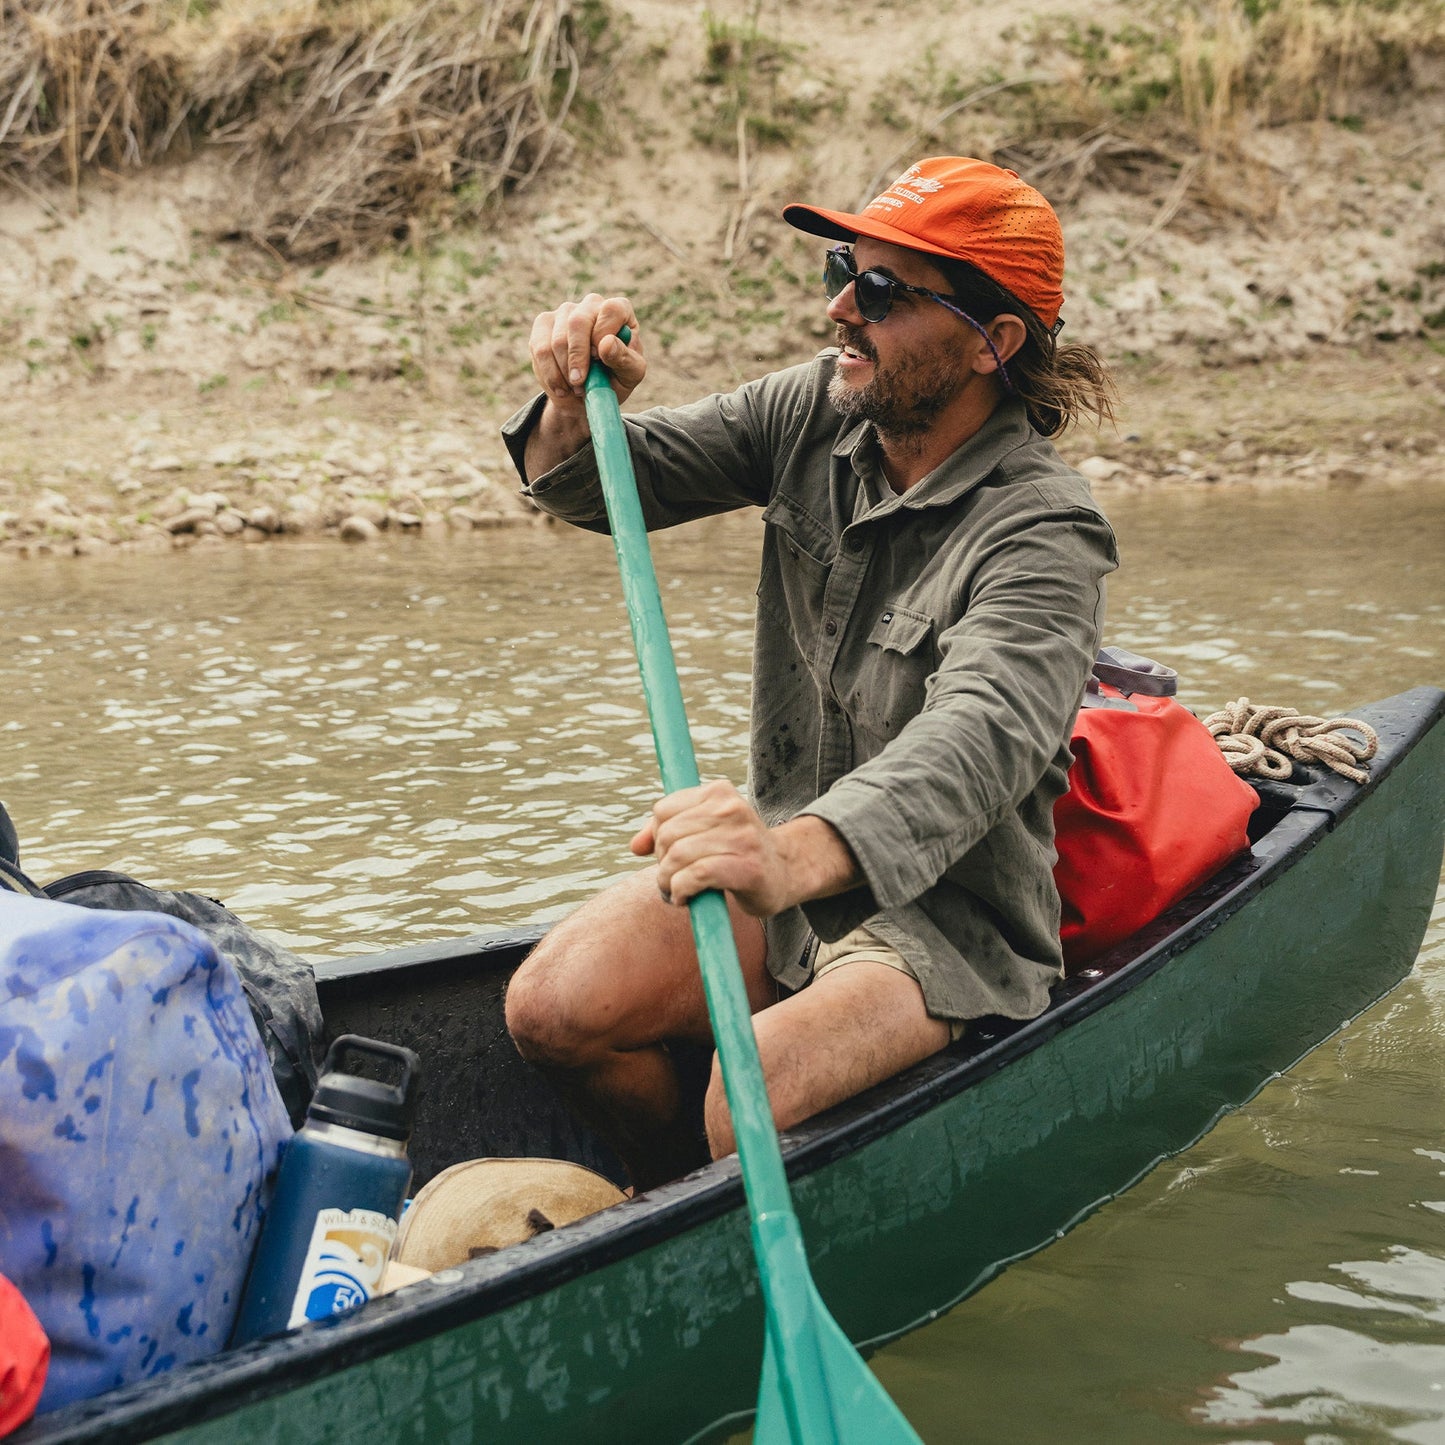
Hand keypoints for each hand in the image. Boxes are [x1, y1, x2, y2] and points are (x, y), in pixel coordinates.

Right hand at [528, 293, 645, 404]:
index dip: (604, 334)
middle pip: (578, 322)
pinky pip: (540, 349)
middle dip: (578, 358)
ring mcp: (565, 312)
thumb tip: (606, 344)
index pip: (611, 310)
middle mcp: (591, 305)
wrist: (587, 394)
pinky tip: (561, 388)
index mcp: (618, 311)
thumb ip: (625, 359)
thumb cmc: (615, 379)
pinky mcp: (543, 324)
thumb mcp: (630, 374)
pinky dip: (551, 375)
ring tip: (576, 389)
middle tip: (580, 383)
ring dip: (565, 372)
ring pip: (558, 339)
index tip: (599, 358)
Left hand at [631, 780, 858, 916]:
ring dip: (668, 881)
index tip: (670, 855)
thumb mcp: (705, 831)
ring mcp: (741, 838)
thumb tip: (635, 846)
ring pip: (677, 856)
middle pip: (667, 835)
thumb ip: (668, 832)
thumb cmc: (738, 852)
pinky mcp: (747, 868)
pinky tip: (685, 898)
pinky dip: (681, 890)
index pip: (663, 811)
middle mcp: (731, 809)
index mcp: (719, 792)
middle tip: (674, 878)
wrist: (786, 872)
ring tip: (677, 891)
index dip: (657, 838)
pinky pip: (696, 875)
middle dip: (662, 862)